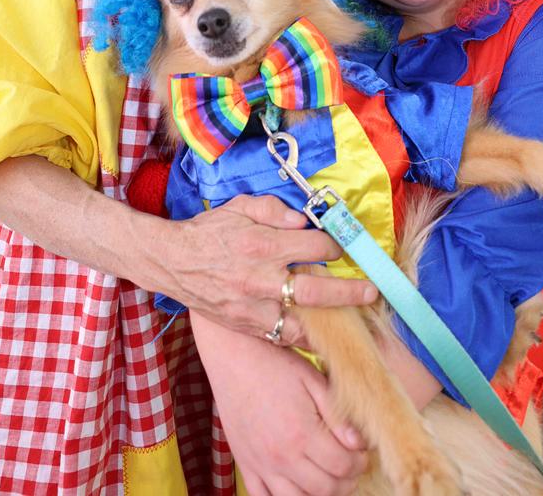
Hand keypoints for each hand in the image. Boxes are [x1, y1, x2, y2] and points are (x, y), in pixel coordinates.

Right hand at [139, 194, 377, 342]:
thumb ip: (274, 209)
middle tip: (371, 292)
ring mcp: (253, 306)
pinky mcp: (245, 325)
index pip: (315, 246)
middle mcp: (261, 278)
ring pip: (301, 322)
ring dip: (329, 322)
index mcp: (263, 244)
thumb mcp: (239, 206)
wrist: (172, 261)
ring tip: (351, 321)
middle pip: (317, 289)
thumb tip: (303, 220)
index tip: (341, 246)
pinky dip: (301, 335)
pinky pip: (281, 336)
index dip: (334, 245)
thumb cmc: (209, 231)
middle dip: (349, 292)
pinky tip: (316, 332)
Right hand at [192, 313, 368, 494]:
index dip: (359, 462)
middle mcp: (281, 456)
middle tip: (350, 465)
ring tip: (327, 476)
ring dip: (318, 493)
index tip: (362, 452)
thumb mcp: (312, 379)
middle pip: (325, 489)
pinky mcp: (245, 465)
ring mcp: (260, 464)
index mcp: (301, 433)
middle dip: (346, 481)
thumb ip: (337, 414)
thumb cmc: (274, 363)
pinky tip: (296, 485)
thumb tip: (359, 443)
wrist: (233, 355)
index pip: (343, 466)